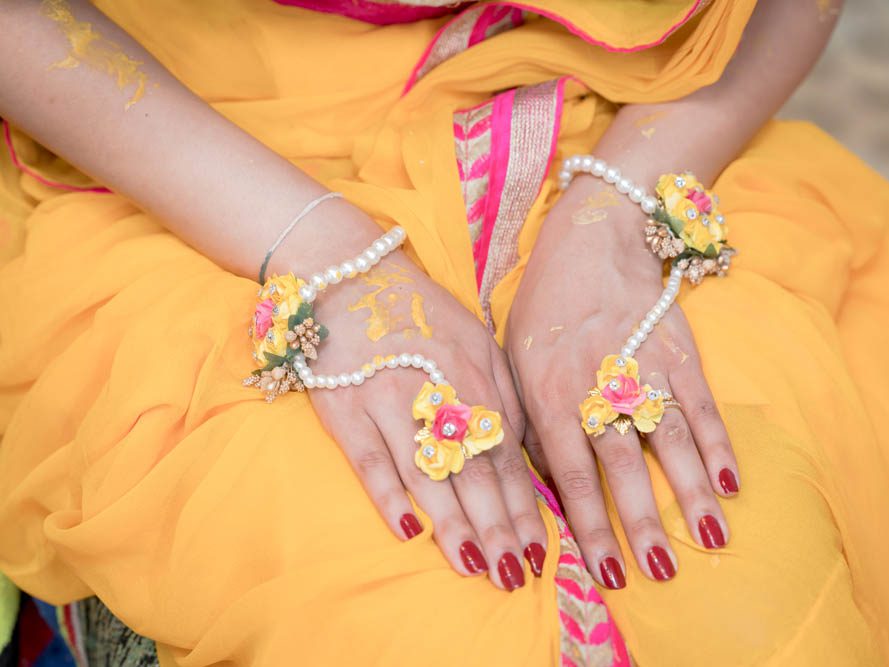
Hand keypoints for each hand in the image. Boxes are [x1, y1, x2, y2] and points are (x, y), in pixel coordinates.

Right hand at [290, 224, 546, 590]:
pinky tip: (407, 529)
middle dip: (497, 526)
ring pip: (426, 473)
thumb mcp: (478, 340)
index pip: (505, 455)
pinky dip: (387, 494)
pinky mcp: (345, 408)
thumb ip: (503, 395)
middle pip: (473, 472)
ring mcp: (388, 402)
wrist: (350, 275)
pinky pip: (369, 458)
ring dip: (453, 523)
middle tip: (515, 573)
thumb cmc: (422, 313)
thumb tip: (525, 453)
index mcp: (475, 379)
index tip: (540, 549)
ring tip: (474, 567)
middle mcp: (438, 393)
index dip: (523, 505)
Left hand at [505, 176, 738, 587]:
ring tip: (710, 540)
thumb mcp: (516, 359)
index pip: (571, 473)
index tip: (605, 571)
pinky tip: (733, 482)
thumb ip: (531, 421)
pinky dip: (719, 445)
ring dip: (691, 493)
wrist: (593, 235)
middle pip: (622, 466)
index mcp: (549, 391)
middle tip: (659, 572)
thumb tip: (549, 484)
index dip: (589, 526)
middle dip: (641, 523)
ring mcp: (644, 367)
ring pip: (670, 440)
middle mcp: (597, 384)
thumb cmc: (544, 303)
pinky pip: (703, 405)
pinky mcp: (680, 352)